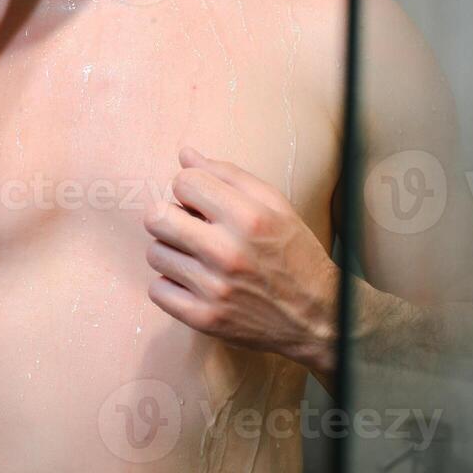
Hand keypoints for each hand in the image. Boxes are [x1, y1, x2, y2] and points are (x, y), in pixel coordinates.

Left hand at [142, 147, 339, 376]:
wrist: (318, 316)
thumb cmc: (294, 253)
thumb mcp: (275, 205)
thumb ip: (228, 175)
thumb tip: (185, 154)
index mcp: (248, 218)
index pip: (184, 182)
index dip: (189, 188)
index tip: (201, 201)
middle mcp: (228, 252)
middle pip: (157, 217)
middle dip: (169, 215)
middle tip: (187, 226)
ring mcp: (214, 288)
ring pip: (154, 253)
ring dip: (170, 251)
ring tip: (195, 256)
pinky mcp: (204, 318)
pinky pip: (157, 290)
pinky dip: (170, 285)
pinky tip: (192, 281)